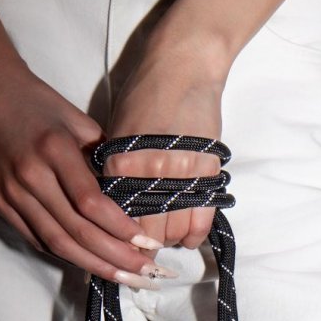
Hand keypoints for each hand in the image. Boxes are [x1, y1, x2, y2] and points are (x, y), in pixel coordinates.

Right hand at [0, 43, 165, 285]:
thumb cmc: (39, 102)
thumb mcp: (79, 121)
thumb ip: (105, 159)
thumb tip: (135, 196)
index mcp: (54, 149)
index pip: (91, 203)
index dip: (121, 229)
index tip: (148, 244)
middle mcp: (29, 175)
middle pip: (76, 231)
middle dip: (115, 258)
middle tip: (146, 273)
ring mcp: (9, 192)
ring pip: (56, 243)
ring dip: (94, 265)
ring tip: (125, 277)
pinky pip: (37, 238)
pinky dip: (67, 255)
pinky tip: (92, 263)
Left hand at [105, 34, 228, 265]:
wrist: (183, 67)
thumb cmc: (144, 95)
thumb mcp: (117, 134)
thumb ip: (116, 172)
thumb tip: (115, 209)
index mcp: (117, 165)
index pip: (115, 220)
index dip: (116, 240)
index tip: (119, 249)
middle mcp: (147, 175)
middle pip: (143, 232)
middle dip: (141, 248)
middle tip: (142, 253)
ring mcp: (179, 176)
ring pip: (173, 231)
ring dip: (167, 242)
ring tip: (163, 242)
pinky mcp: (206, 174)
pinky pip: (199, 221)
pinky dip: (192, 236)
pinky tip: (185, 238)